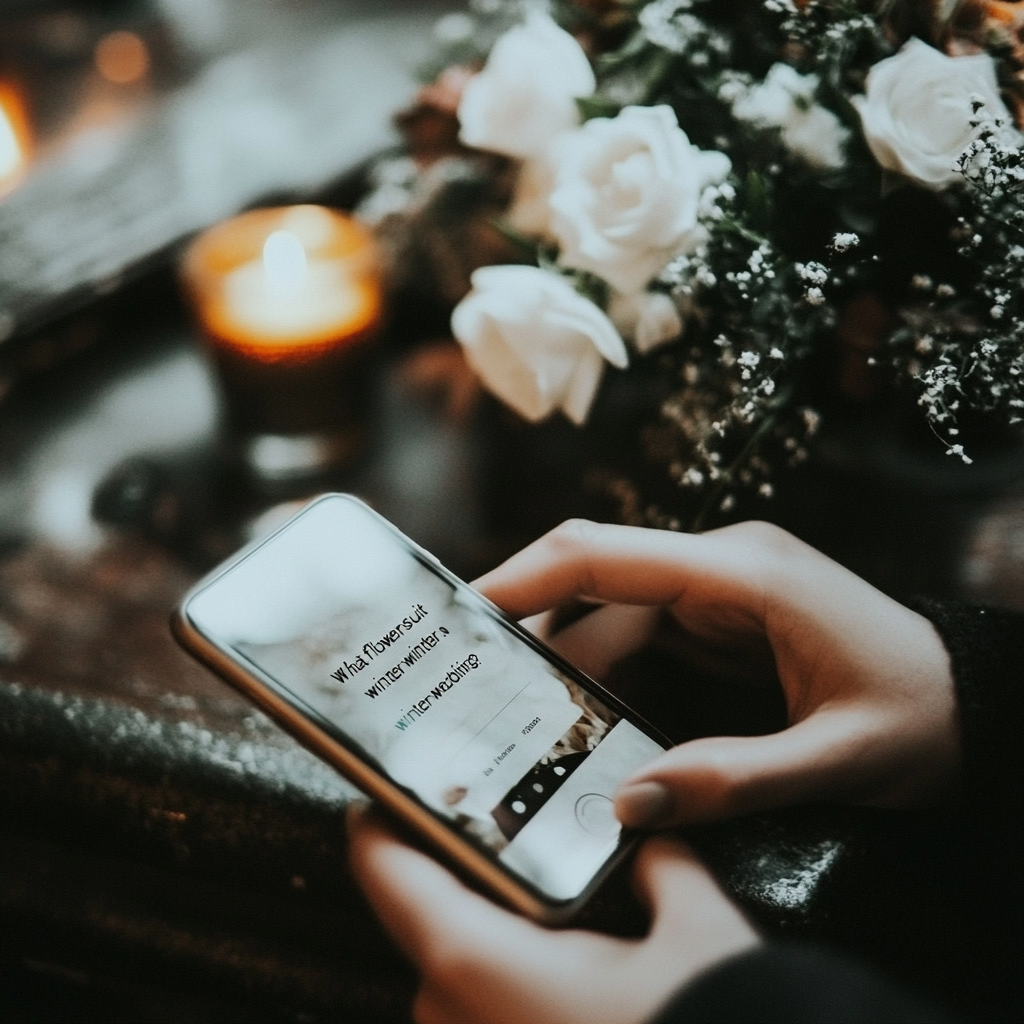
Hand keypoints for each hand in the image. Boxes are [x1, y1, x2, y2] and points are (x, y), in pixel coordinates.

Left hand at [349, 806, 758, 1023]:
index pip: (387, 875)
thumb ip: (668, 869)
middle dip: (458, 882)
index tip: (379, 792)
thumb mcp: (699, 935)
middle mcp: (454, 1018)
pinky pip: (483, 1018)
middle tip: (498, 839)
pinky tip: (571, 975)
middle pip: (424, 924)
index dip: (376, 824)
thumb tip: (653, 844)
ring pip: (455, 980)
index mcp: (476, 963)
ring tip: (550, 913)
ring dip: (488, 944)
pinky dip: (508, 990)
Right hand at [474, 520, 959, 828]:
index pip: (608, 555)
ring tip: (518, 713)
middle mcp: (723, 566)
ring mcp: (721, 590)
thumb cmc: (925, 715)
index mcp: (745, 573)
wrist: (977, 702)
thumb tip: (627, 803)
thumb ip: (733, 778)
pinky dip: (603, 671)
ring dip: (567, 659)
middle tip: (471, 679)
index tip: (461, 611)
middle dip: (531, 624)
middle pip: (597, 578)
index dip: (526, 576)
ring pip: (612, 610)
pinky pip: (641, 634)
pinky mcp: (722, 618)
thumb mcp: (840, 758)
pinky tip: (579, 713)